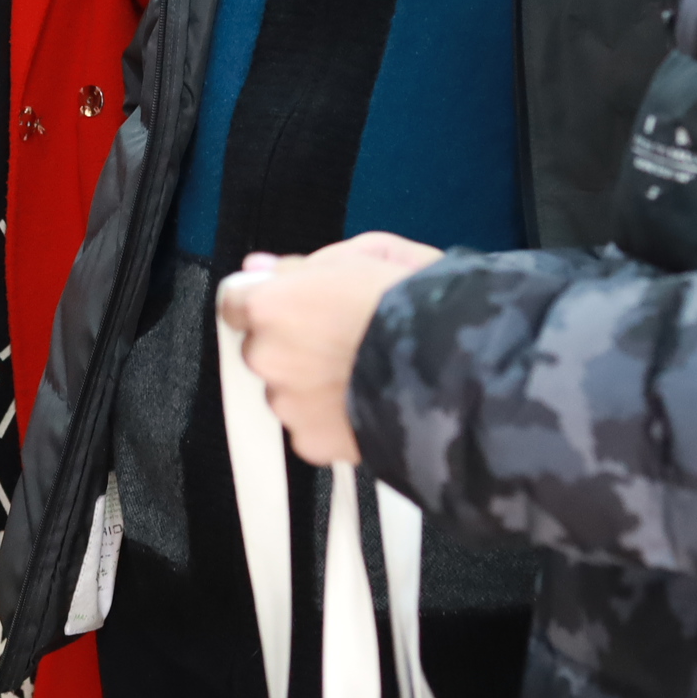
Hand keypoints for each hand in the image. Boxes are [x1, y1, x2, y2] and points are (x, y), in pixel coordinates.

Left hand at [224, 234, 444, 466]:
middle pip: (262, 348)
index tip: (289, 304)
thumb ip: (304, 264)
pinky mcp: (312, 443)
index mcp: (272, 305)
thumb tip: (264, 268)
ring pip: (287, 391)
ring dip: (313, 383)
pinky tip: (369, 401)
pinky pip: (312, 427)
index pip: (235, 300)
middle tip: (342, 339)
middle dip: (292, 344)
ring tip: (365, 372)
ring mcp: (288, 405)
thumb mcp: (368, 253)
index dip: (265, 299)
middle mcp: (269, 357)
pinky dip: (333, 418)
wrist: (461, 369)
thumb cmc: (420, 305)